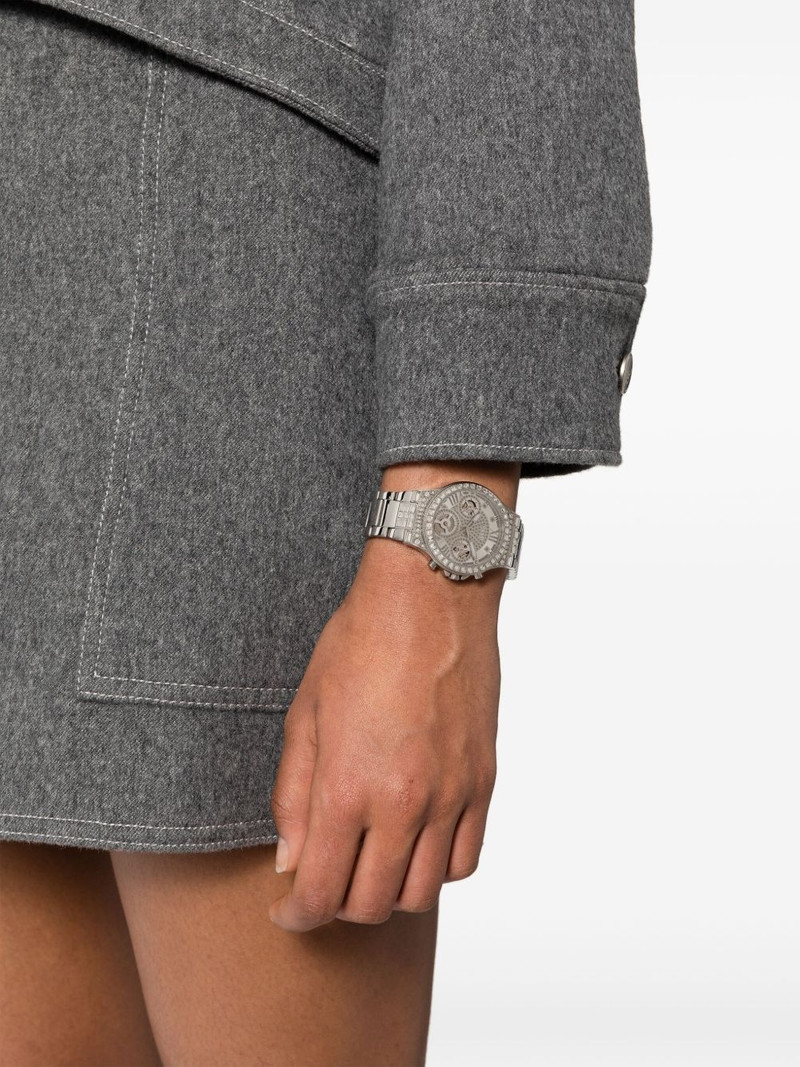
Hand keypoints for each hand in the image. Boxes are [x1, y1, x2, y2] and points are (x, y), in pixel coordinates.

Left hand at [267, 511, 509, 931]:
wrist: (430, 597)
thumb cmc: (358, 643)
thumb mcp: (305, 713)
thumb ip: (294, 795)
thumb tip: (292, 860)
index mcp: (349, 787)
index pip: (322, 893)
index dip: (297, 916)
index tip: (288, 912)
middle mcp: (405, 802)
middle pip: (371, 905)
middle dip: (337, 908)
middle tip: (324, 883)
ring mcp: (452, 795)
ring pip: (423, 894)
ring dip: (388, 894)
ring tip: (369, 864)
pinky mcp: (483, 782)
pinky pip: (466, 859)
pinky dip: (436, 869)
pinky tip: (415, 843)